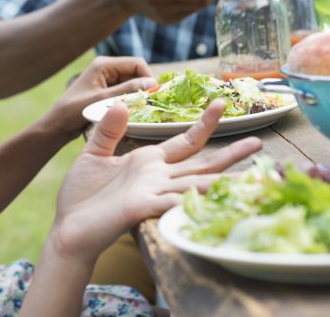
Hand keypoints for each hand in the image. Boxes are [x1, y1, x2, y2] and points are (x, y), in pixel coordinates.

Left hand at [48, 56, 156, 138]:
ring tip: (140, 109)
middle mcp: (107, 68)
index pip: (137, 64)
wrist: (58, 123)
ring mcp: (107, 79)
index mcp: (104, 64)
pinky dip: (131, 100)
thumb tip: (152, 83)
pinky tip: (131, 111)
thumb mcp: (102, 100)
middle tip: (149, 104)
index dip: (148, 77)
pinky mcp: (107, 90)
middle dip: (143, 87)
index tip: (153, 96)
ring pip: (133, 84)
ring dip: (137, 95)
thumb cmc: (74, 110)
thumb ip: (127, 90)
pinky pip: (126, 92)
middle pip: (136, 73)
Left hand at [50, 99, 261, 260]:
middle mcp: (158, 178)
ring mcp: (154, 194)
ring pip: (196, 184)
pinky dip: (193, 199)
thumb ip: (109, 130)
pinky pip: (173, 202)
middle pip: (201, 164)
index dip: (204, 124)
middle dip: (230, 154)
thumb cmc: (82, 194)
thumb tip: (124, 103)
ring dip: (223, 178)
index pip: (184, 141)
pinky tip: (215, 195)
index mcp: (148, 162)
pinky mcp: (142, 207)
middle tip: (260, 142)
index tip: (220, 103)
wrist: (69, 226)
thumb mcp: (94, 154)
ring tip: (254, 173)